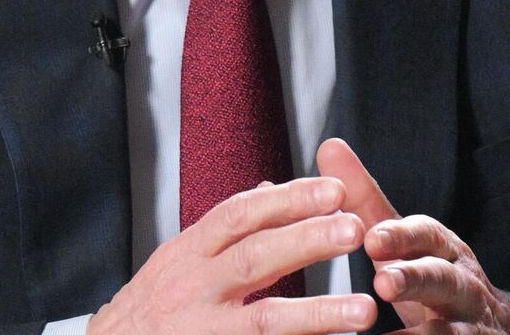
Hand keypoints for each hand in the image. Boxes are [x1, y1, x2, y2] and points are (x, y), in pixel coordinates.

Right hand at [87, 177, 377, 334]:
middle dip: (307, 241)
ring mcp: (201, 331)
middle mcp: (192, 290)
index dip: (289, 201)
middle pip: (255, 258)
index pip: (240, 215)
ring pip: (265, 321)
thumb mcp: (176, 261)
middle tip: (354, 230)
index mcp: (186, 254)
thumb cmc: (145, 312)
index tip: (334, 191)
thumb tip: (268, 190)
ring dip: (318, 312)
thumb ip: (223, 230)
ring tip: (364, 310)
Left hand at [316, 138, 509, 334]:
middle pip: (442, 277)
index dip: (401, 236)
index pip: (424, 234)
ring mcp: (470, 323)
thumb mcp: (403, 238)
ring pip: (451, 328)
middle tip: (383, 283)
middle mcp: (461, 282)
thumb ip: (365, 199)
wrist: (493, 329)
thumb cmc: (431, 273)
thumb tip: (329, 146)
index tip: (372, 239)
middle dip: (414, 279)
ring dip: (423, 334)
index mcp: (440, 248)